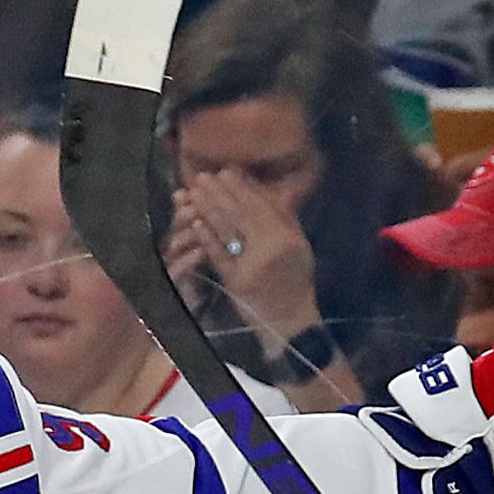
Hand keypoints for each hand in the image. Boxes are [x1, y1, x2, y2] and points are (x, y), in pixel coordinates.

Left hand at [166, 167, 321, 342]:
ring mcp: (250, 265)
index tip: (225, 172)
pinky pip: (219, 256)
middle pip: (238, 214)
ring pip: (226, 231)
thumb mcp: (300, 247)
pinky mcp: (234, 281)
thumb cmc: (296, 281)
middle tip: (201, 177)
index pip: (259, 206)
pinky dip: (207, 238)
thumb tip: (283, 188)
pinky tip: (196, 223)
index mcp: (285, 237)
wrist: (289, 322)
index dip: (240, 188)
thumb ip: (288, 218)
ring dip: (207, 209)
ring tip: (193, 193)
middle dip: (218, 194)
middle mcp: (268, 248)